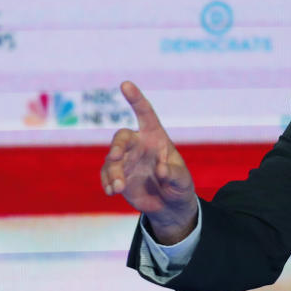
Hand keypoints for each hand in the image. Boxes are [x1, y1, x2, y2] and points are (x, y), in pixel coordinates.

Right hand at [101, 81, 197, 243]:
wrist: (169, 206)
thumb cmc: (179, 186)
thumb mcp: (182, 181)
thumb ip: (174, 174)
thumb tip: (161, 170)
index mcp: (156, 138)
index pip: (145, 114)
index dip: (136, 99)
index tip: (125, 84)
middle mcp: (138, 145)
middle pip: (122, 137)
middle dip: (117, 145)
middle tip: (116, 157)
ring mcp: (126, 160)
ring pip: (111, 160)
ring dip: (113, 173)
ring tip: (119, 188)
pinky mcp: (118, 175)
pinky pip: (107, 175)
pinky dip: (107, 183)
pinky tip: (111, 192)